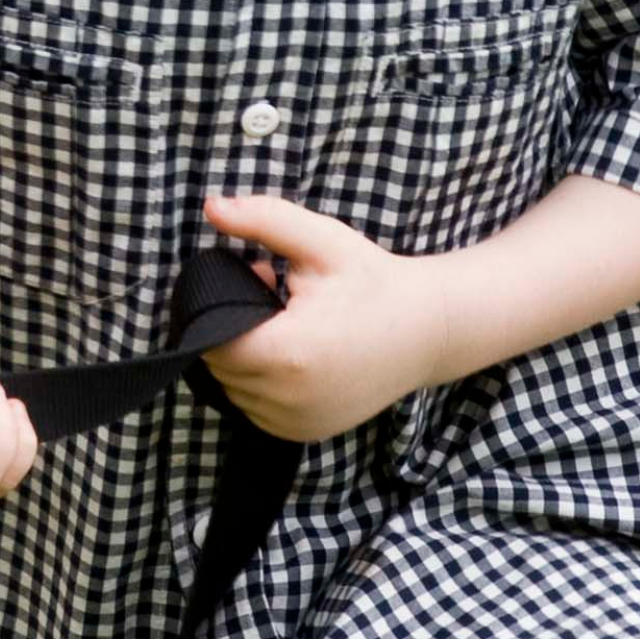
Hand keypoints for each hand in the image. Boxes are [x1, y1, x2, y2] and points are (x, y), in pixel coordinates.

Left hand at [200, 190, 454, 442]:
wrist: (428, 331)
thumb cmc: (374, 282)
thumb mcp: (322, 241)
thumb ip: (263, 220)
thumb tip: (211, 206)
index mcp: (288, 353)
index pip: (211, 342)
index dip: (218, 312)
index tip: (257, 281)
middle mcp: (289, 398)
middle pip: (219, 367)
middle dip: (230, 331)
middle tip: (271, 297)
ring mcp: (298, 422)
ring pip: (234, 391)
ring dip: (245, 360)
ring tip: (283, 325)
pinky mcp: (306, 432)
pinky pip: (256, 410)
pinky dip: (261, 385)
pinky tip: (291, 356)